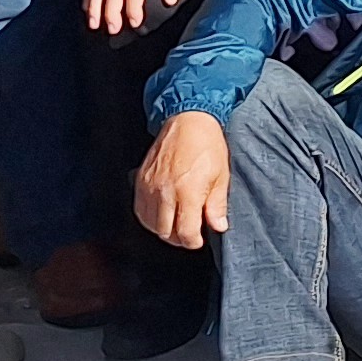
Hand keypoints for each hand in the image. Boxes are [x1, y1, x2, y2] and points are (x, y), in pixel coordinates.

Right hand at [132, 112, 229, 247]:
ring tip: (176, 225)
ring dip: (162, 229)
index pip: (185, 232)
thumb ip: (217, 205)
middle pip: (164, 232)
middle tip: (188, 233)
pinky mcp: (141, 180)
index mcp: (187, 191)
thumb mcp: (221, 175)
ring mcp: (150, 186)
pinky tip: (161, 215)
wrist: (188, 119)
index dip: (192, 241)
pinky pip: (139, 209)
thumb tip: (218, 226)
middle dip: (178, 238)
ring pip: (149, 223)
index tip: (198, 240)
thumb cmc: (207, 145)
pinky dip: (149, 217)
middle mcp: (165, 191)